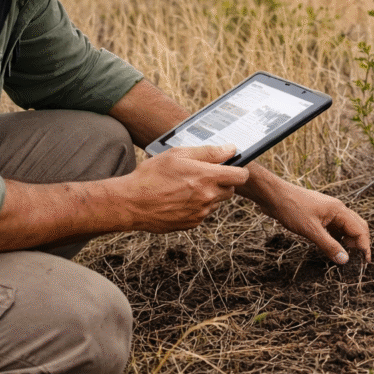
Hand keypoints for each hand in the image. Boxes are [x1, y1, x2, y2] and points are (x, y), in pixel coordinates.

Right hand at [118, 144, 248, 232]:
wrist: (132, 203)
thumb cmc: (152, 175)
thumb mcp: (178, 154)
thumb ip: (208, 152)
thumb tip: (230, 149)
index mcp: (207, 177)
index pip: (241, 176)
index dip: (239, 170)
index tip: (232, 167)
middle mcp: (208, 197)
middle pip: (230, 190)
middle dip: (222, 182)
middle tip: (201, 175)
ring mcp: (201, 212)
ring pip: (216, 202)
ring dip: (209, 194)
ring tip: (186, 187)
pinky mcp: (192, 223)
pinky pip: (203, 213)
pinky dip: (197, 206)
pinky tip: (179, 199)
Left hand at [262, 182, 371, 264]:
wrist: (273, 195)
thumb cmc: (291, 208)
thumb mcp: (311, 230)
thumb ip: (329, 245)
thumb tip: (345, 260)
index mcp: (339, 210)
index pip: (360, 230)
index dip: (364, 247)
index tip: (364, 263)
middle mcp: (336, 209)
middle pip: (356, 227)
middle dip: (359, 243)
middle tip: (357, 261)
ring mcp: (327, 211)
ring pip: (344, 228)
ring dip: (347, 241)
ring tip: (344, 257)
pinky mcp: (318, 215)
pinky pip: (333, 227)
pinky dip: (336, 238)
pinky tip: (331, 247)